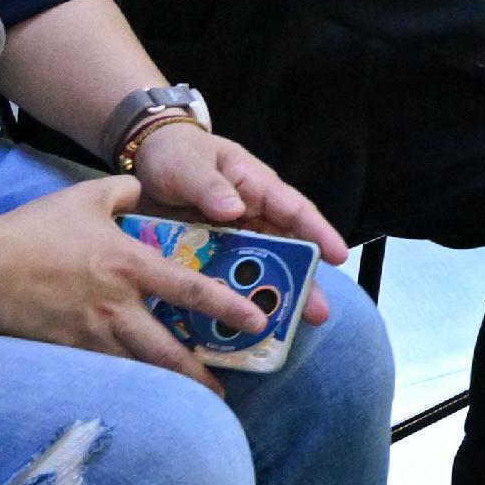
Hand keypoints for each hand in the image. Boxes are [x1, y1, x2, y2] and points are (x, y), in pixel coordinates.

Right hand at [0, 176, 270, 389]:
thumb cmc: (35, 228)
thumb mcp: (86, 197)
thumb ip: (124, 191)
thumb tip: (140, 189)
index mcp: (131, 266)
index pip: (191, 290)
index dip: (228, 308)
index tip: (257, 321)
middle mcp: (118, 306)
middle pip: (169, 350)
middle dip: (200, 374)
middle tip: (223, 390)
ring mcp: (91, 333)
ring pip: (139, 368)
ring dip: (168, 387)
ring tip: (190, 401)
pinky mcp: (66, 349)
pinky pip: (106, 371)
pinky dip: (128, 383)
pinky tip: (140, 393)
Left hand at [129, 124, 344, 324]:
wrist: (146, 161)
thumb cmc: (175, 154)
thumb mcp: (187, 164)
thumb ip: (207, 185)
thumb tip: (234, 208)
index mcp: (255, 187)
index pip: (294, 209)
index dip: (318, 233)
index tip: (338, 256)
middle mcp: (253, 216)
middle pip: (285, 250)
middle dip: (302, 281)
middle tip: (318, 313)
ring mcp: (234, 238)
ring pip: (260, 270)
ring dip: (271, 297)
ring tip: (282, 330)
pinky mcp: (212, 255)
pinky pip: (227, 279)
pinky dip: (231, 301)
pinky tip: (233, 327)